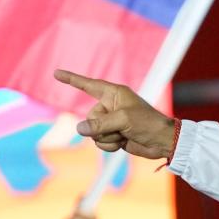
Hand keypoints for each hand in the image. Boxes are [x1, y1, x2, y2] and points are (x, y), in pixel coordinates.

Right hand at [54, 69, 176, 158]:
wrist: (162, 141)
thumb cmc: (147, 123)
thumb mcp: (123, 120)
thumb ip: (99, 124)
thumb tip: (79, 129)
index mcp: (114, 93)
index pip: (88, 85)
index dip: (71, 79)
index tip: (56, 73)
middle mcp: (110, 105)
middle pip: (89, 117)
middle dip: (102, 127)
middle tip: (120, 128)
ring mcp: (110, 121)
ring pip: (92, 132)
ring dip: (107, 137)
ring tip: (124, 135)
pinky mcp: (112, 135)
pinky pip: (99, 141)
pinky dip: (109, 145)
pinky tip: (122, 143)